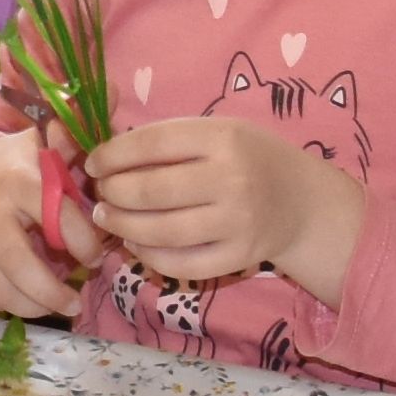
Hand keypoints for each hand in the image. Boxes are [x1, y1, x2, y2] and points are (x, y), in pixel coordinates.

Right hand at [0, 129, 88, 317]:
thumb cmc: (13, 166)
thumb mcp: (42, 144)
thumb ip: (77, 132)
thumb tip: (115, 92)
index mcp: (19, 181)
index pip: (58, 219)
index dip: (84, 244)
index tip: (96, 256)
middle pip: (20, 265)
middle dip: (52, 293)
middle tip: (75, 303)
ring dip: (30, 305)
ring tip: (53, 306)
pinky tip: (17, 298)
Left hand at [75, 114, 359, 296]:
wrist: (301, 201)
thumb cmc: (248, 158)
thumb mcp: (218, 131)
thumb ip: (169, 140)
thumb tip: (106, 156)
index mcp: (223, 138)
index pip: (152, 143)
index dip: (113, 154)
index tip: (94, 163)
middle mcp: (231, 180)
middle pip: (151, 190)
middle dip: (113, 192)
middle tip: (101, 193)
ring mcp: (236, 223)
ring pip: (160, 231)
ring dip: (122, 226)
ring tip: (108, 217)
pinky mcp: (238, 257)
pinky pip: (181, 264)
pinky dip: (149, 256)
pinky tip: (136, 244)